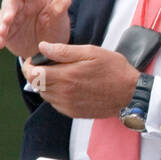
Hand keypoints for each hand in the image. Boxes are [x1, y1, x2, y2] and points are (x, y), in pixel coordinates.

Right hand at [0, 0, 71, 58]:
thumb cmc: (55, 30)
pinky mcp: (5, 31)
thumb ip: (60, 10)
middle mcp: (21, 5)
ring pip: (1, 17)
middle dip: (8, 11)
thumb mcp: (59, 23)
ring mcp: (11, 18)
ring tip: (2, 34)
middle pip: (10, 2)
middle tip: (8, 19)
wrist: (48, 50)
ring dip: (1, 25)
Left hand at [23, 42, 140, 119]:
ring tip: (61, 74)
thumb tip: (43, 47)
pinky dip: (56, 94)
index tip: (35, 59)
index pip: (33, 74)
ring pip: (45, 95)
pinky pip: (55, 103)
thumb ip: (64, 51)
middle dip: (37, 74)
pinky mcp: (73, 112)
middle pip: (36, 85)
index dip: (29, 65)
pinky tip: (69, 86)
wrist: (130, 94)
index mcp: (66, 76)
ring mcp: (68, 105)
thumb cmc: (114, 70)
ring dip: (47, 84)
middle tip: (48, 65)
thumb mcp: (91, 52)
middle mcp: (64, 94)